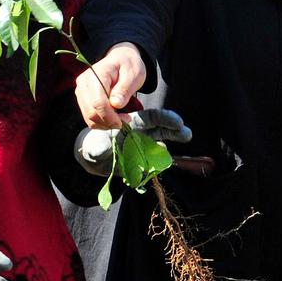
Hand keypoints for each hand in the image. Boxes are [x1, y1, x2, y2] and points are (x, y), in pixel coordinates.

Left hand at [73, 102, 194, 176]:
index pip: (151, 118)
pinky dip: (161, 161)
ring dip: (174, 141)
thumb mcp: (94, 147)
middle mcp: (142, 133)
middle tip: (186, 134)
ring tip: (184, 141)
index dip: (165, 119)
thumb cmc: (95, 148)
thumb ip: (98, 148)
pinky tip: (164, 162)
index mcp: (132, 124)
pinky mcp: (144, 161)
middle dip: (175, 129)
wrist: (96, 162)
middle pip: (162, 128)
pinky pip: (155, 160)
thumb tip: (101, 149)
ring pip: (162, 141)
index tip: (178, 122)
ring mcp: (145, 147)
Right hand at [76, 43, 146, 129]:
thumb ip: (124, 89)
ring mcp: (81, 92)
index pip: (98, 102)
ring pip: (89, 117)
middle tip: (126, 120)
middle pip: (91, 112)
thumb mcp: (133, 74)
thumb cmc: (128, 66)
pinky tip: (113, 118)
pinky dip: (102, 122)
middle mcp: (83, 83)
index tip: (125, 120)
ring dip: (106, 124)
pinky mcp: (82, 99)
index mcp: (96, 74)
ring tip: (121, 119)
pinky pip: (89, 117)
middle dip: (109, 121)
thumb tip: (116, 104)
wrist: (120, 59)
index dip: (110, 116)